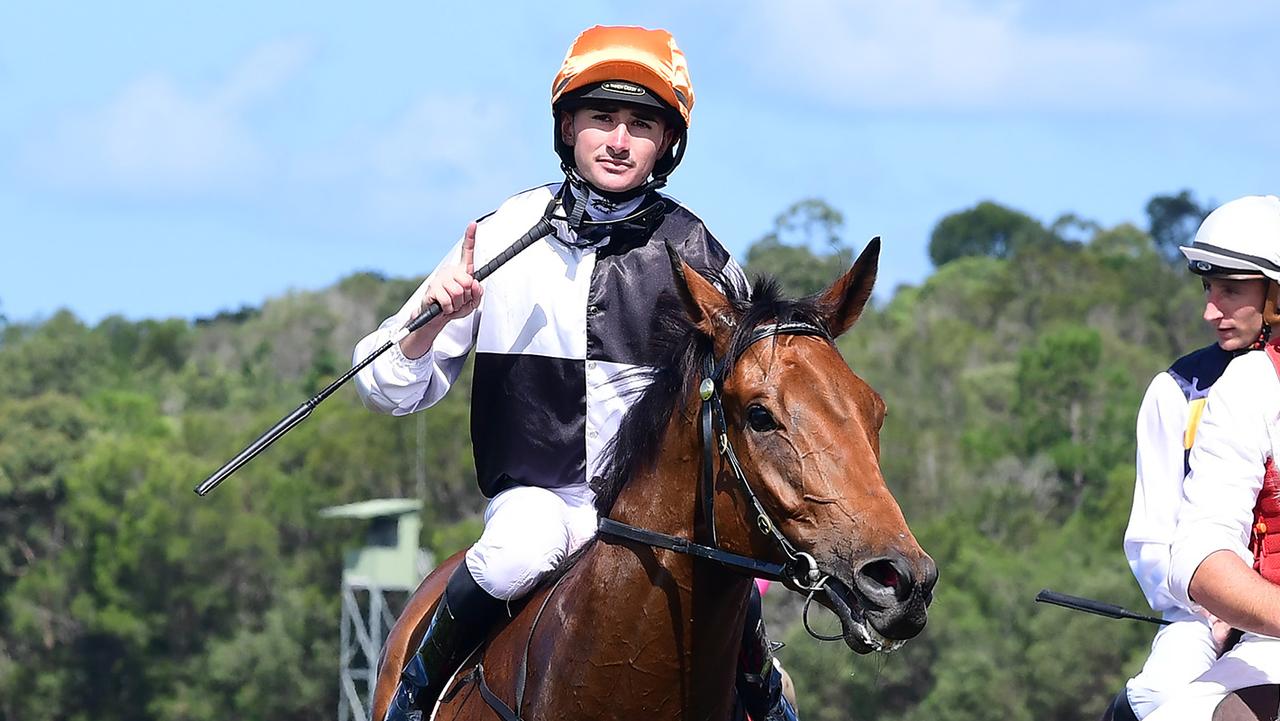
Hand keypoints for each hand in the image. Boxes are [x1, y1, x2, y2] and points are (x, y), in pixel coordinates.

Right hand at [400, 222, 483, 358]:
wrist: (435, 318)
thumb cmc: (455, 306)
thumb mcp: (472, 302)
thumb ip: (478, 292)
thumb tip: (473, 283)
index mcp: (461, 272)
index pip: (467, 252)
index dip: (470, 237)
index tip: (473, 224)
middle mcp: (450, 271)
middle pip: (468, 281)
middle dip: (467, 296)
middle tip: (460, 301)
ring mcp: (440, 279)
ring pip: (459, 292)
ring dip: (458, 304)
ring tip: (452, 305)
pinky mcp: (432, 289)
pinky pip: (448, 301)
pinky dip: (449, 309)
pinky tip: (444, 308)